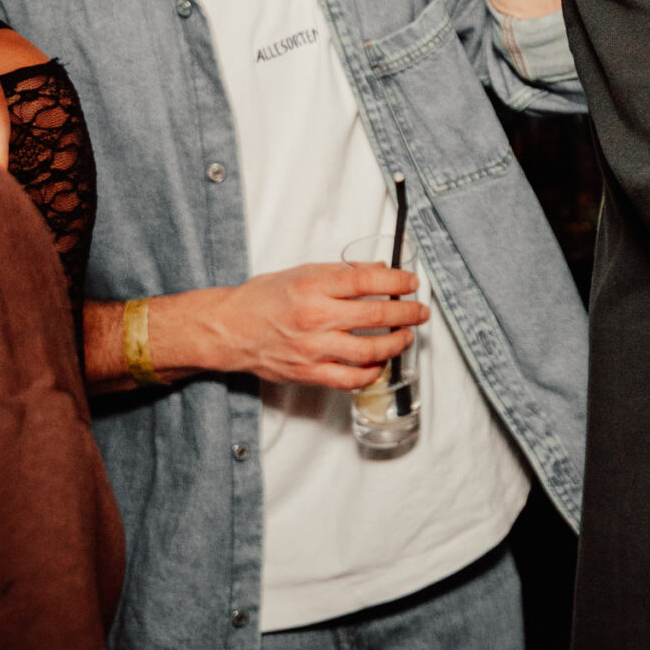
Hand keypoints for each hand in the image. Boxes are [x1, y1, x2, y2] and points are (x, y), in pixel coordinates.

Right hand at [191, 262, 426, 389]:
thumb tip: (379, 270)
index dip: (397, 281)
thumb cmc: (263, 299)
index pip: (368, 280)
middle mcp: (315, 317)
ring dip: (396, 343)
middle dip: (406, 313)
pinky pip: (350, 378)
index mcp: (313, 285)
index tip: (412, 282)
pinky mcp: (308, 373)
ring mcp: (312, 348)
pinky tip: (379, 363)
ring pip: (369, 350)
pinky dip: (371, 372)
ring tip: (406, 337)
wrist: (229, 330)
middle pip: (375, 315)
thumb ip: (342, 273)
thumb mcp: (303, 272)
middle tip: (420, 312)